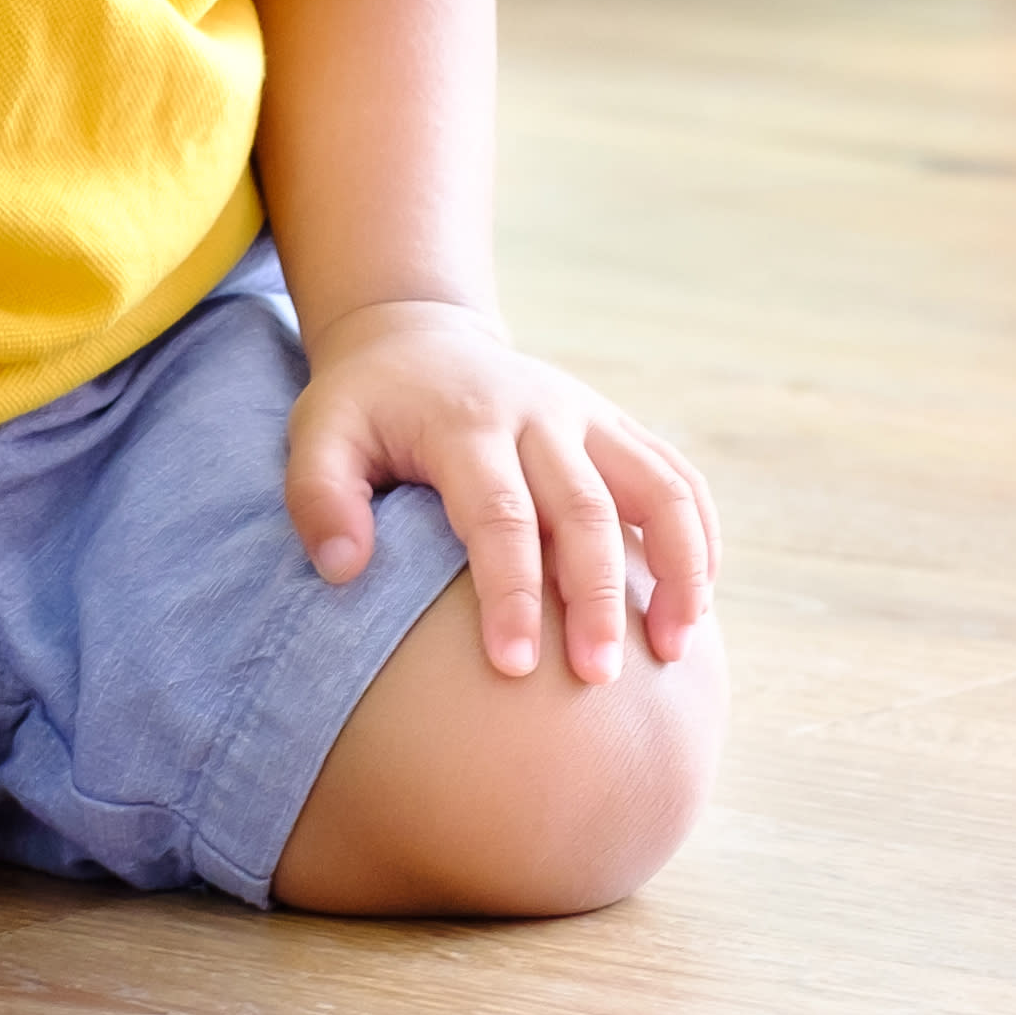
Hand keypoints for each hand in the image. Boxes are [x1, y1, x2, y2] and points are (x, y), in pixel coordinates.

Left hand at [284, 301, 719, 684]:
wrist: (420, 337)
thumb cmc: (366, 406)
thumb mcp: (317, 432)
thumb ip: (320, 497)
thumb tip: (345, 569)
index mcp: (467, 423)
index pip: (501, 514)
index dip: (512, 592)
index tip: (515, 668)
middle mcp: (540, 415)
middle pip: (588, 510)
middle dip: (599, 598)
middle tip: (599, 677)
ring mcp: (589, 417)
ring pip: (659, 487)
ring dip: (676, 568)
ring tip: (673, 649)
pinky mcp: (617, 427)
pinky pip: (678, 478)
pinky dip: (698, 538)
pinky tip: (695, 604)